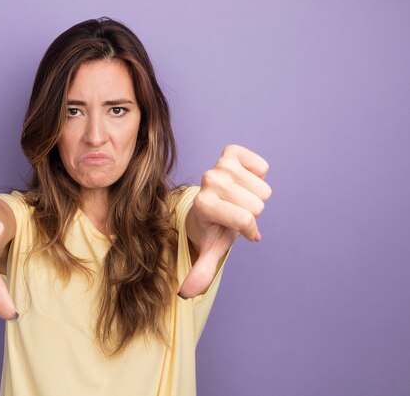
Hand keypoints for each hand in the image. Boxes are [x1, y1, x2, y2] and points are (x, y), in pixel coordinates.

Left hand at [178, 144, 271, 298]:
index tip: (236, 230)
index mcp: (203, 204)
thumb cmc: (214, 226)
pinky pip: (262, 167)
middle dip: (251, 212)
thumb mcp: (211, 249)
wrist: (211, 201)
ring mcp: (219, 165)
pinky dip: (258, 176)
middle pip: (257, 205)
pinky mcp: (231, 152)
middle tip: (234, 212)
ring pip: (263, 188)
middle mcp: (209, 180)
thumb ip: (201, 270)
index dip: (248, 229)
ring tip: (238, 198)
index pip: (246, 220)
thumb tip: (185, 294)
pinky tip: (243, 182)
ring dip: (255, 196)